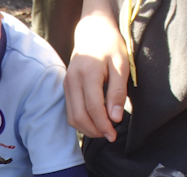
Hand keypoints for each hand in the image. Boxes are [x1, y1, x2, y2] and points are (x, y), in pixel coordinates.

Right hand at [64, 6, 128, 140]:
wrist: (92, 32)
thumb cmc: (110, 46)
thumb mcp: (121, 65)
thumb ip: (118, 92)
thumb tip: (115, 118)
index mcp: (88, 74)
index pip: (93, 108)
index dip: (103, 125)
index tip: (113, 135)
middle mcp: (73, 80)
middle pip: (79, 117)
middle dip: (94, 130)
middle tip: (109, 134)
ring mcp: (66, 85)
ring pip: (72, 117)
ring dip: (87, 129)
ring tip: (103, 129)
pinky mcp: (66, 88)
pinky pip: (70, 112)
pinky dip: (81, 121)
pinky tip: (94, 121)